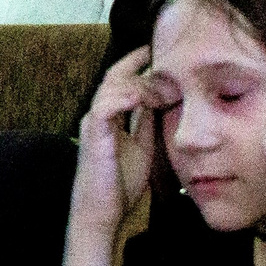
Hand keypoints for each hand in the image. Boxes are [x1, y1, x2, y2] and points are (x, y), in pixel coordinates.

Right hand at [70, 47, 159, 236]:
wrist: (102, 213)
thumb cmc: (119, 184)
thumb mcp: (142, 146)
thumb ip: (148, 123)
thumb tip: (166, 102)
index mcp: (108, 116)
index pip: (121, 78)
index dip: (140, 63)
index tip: (164, 51)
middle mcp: (98, 115)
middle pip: (116, 74)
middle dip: (142, 65)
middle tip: (171, 60)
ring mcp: (94, 123)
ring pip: (113, 84)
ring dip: (142, 81)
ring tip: (167, 85)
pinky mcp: (94, 135)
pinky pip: (107, 105)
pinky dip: (127, 96)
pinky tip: (147, 97)